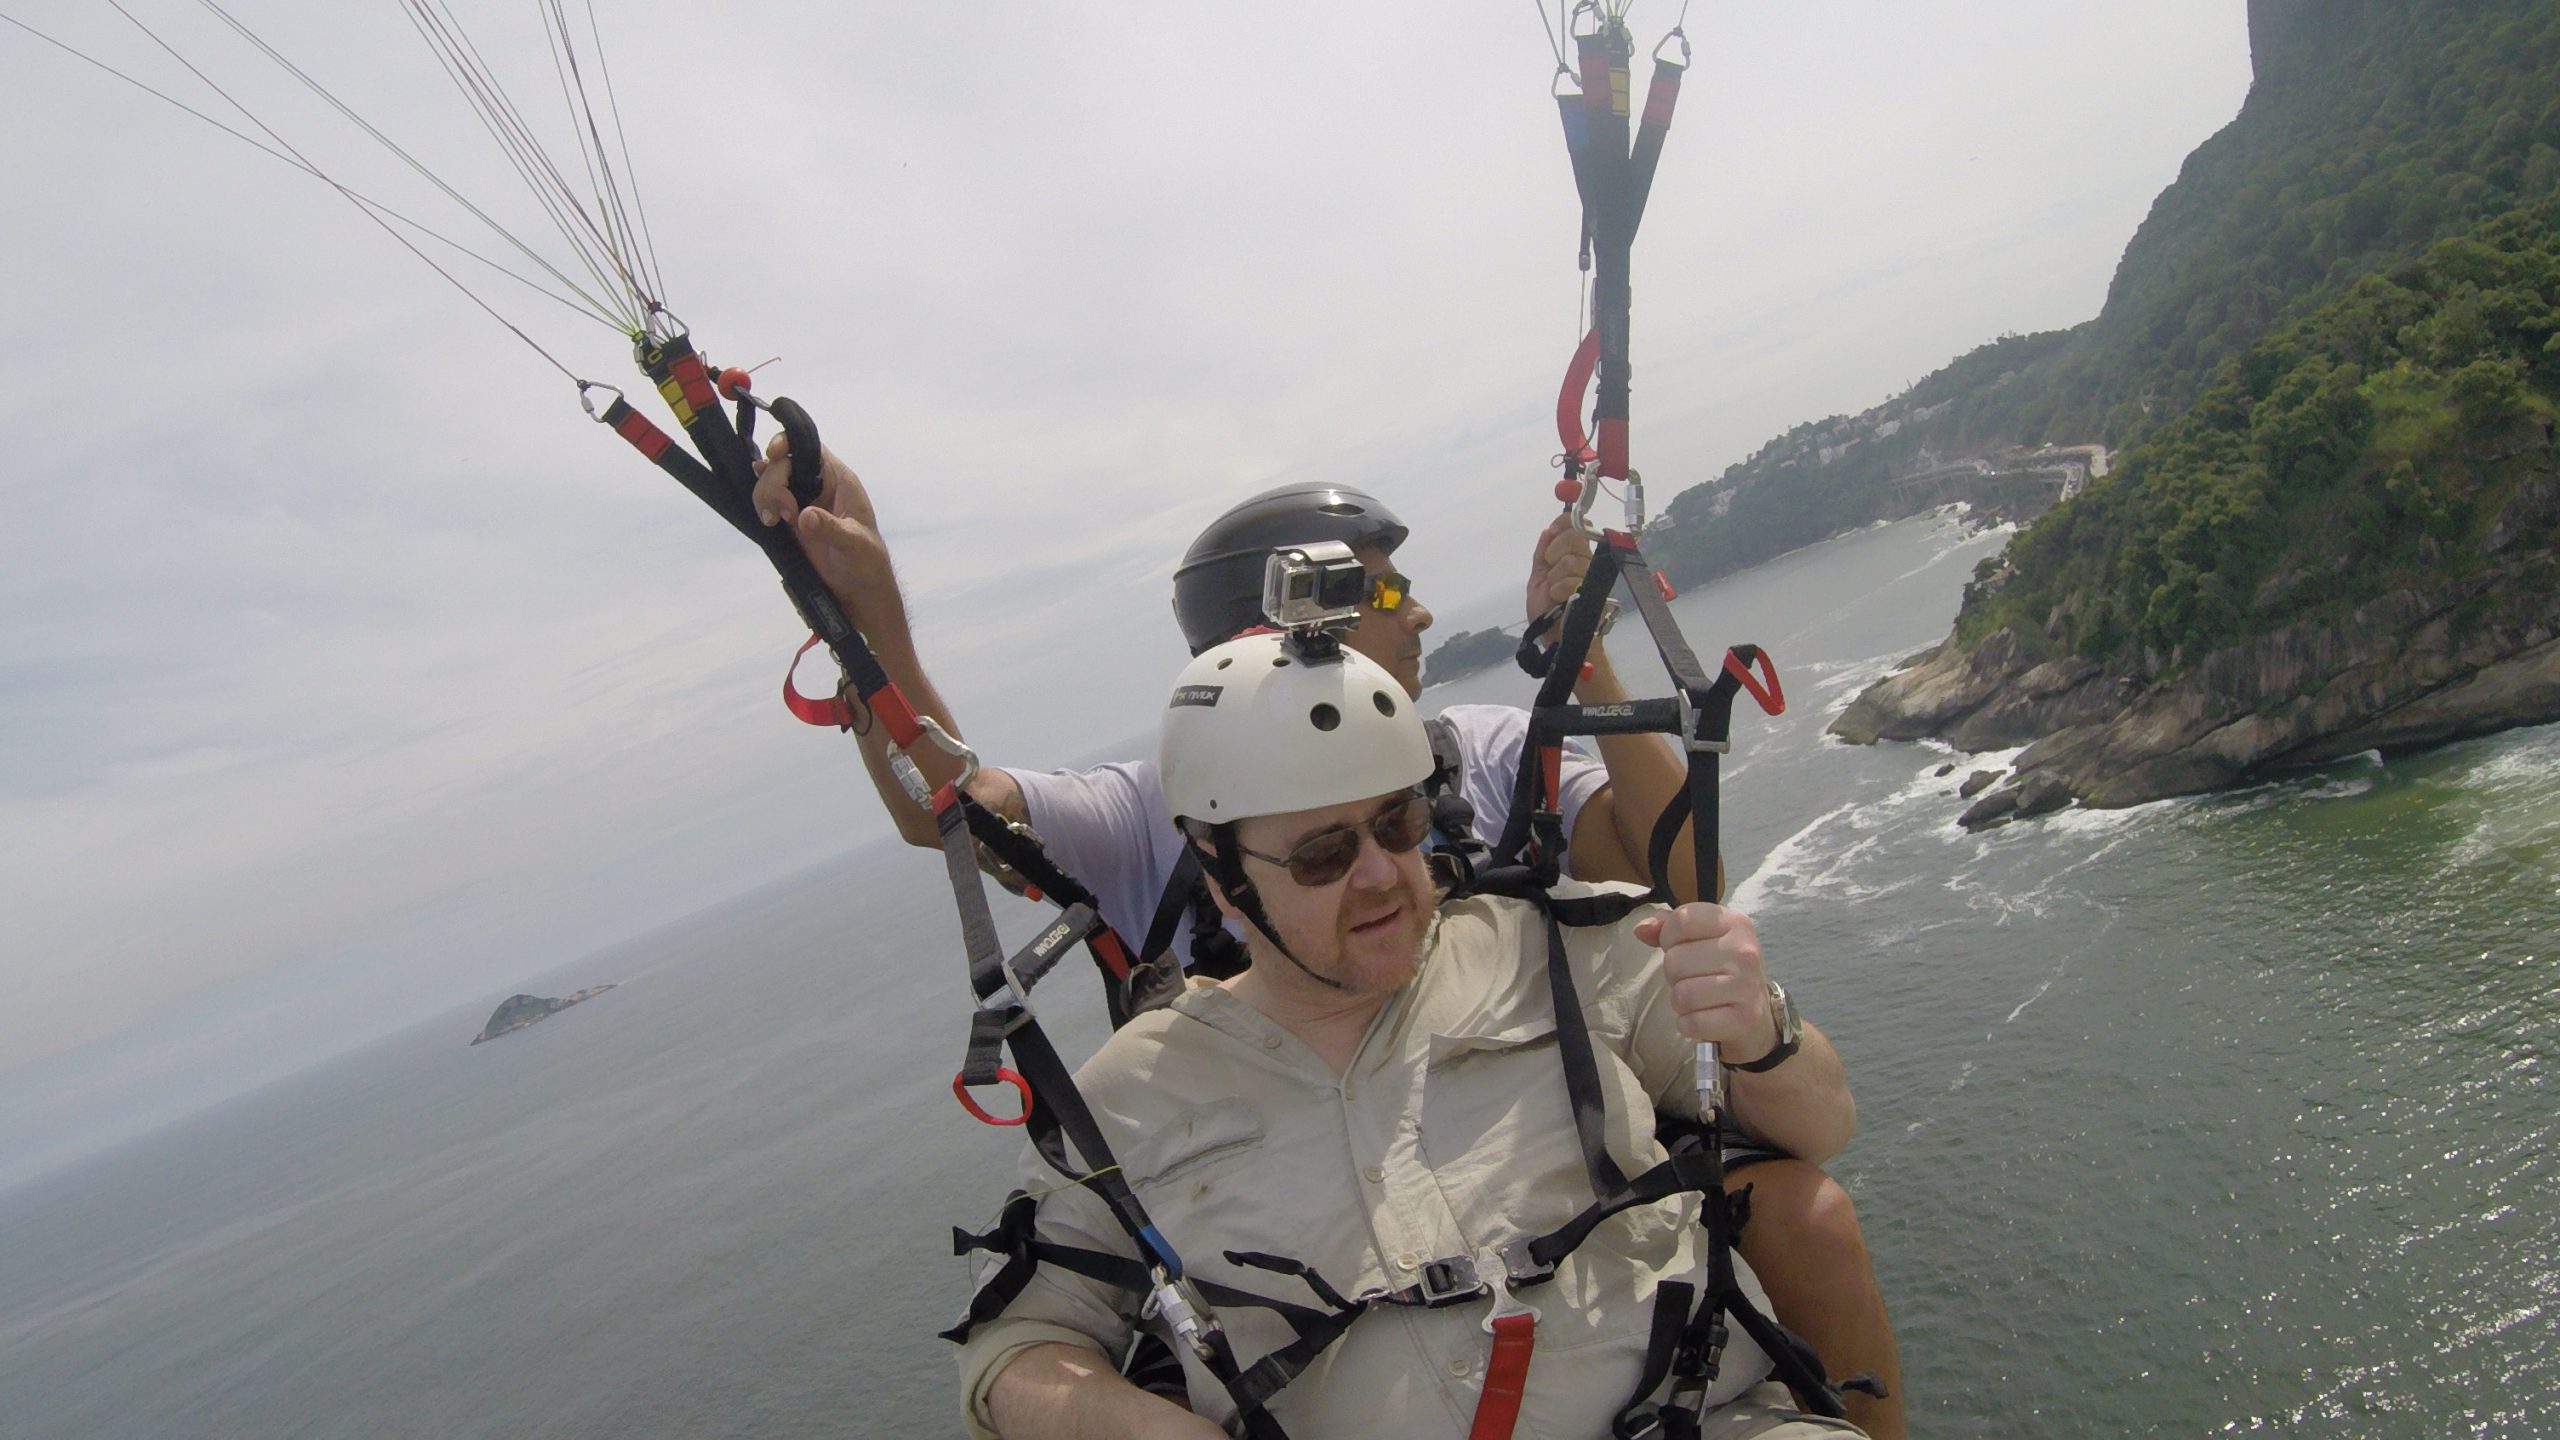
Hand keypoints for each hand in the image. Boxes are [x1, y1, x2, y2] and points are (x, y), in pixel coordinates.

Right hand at [749, 433, 900, 623]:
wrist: (858, 590)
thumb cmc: (867, 563)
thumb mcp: (854, 545)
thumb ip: (831, 529)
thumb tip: (805, 516)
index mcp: (839, 480)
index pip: (810, 447)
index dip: (789, 443)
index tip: (773, 456)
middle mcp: (818, 485)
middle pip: (783, 464)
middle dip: (774, 483)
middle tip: (783, 514)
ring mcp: (802, 501)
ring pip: (771, 482)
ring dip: (765, 496)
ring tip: (773, 522)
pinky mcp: (790, 520)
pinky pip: (768, 502)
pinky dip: (762, 506)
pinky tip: (765, 517)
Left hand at [1524, 513, 1592, 624]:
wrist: (1554, 638)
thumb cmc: (1547, 612)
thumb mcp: (1538, 579)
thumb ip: (1542, 555)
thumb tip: (1547, 531)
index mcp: (1573, 555)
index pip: (1576, 525)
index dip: (1563, 523)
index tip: (1551, 531)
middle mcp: (1587, 562)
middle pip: (1576, 536)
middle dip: (1556, 549)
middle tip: (1549, 566)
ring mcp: (1592, 576)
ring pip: (1572, 560)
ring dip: (1555, 578)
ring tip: (1554, 593)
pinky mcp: (1596, 592)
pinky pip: (1573, 580)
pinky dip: (1559, 590)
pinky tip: (1559, 601)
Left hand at [1635, 903, 1773, 1055]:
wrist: (1756, 1016)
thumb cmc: (1721, 971)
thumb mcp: (1702, 939)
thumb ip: (1669, 928)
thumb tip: (1641, 929)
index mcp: (1735, 923)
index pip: (1681, 920)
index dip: (1669, 937)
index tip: (1683, 948)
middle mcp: (1744, 951)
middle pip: (1674, 961)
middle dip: (1674, 975)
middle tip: (1693, 979)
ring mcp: (1746, 986)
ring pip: (1682, 994)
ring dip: (1680, 1002)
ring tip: (1698, 999)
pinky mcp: (1743, 1019)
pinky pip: (1692, 1022)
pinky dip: (1689, 1024)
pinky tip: (1703, 1018)